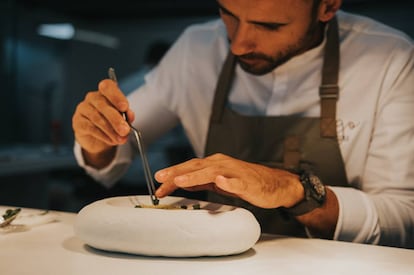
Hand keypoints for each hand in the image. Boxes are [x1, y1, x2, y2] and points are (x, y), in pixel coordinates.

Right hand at [72, 79, 133, 166]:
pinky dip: (103, 135)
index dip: (116, 96)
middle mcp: (92, 97)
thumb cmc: (112, 123)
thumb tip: (130, 115)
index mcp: (105, 92)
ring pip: (97, 118)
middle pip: (103, 105)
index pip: (108, 86)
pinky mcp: (77, 122)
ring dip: (111, 130)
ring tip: (121, 139)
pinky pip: (90, 128)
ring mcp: (83, 109)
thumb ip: (126, 115)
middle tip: (125, 130)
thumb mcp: (122, 118)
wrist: (98, 139)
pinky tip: (111, 140)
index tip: (125, 107)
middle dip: (116, 119)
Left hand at [155, 153, 303, 208]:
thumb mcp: (219, 182)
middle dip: (176, 173)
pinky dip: (228, 181)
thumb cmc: (247, 182)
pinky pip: (237, 181)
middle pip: (196, 167)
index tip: (158, 185)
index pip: (189, 169)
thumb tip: (181, 183)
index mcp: (214, 164)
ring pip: (212, 172)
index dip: (172, 176)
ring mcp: (235, 172)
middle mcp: (222, 164)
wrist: (274, 184)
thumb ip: (201, 181)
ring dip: (195, 176)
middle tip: (160, 179)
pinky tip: (220, 181)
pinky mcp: (248, 182)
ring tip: (180, 181)